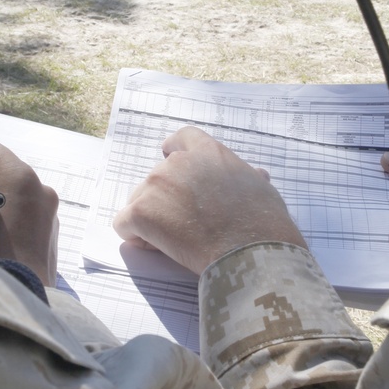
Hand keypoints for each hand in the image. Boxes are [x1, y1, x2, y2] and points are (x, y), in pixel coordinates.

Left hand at [114, 126, 305, 275]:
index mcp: (208, 153)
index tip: (168, 155)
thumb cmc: (263, 223)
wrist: (249, 249)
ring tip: (179, 241)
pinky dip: (139, 238)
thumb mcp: (263, 189)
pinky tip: (162, 248)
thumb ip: (249, 179)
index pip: (182, 138)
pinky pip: (125, 225)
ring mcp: (155, 185)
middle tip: (185, 225)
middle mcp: (177, 163)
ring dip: (153, 220)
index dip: (173, 150)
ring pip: (139, 202)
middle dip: (164, 199)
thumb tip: (257, 176)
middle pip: (156, 178)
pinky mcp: (141, 212)